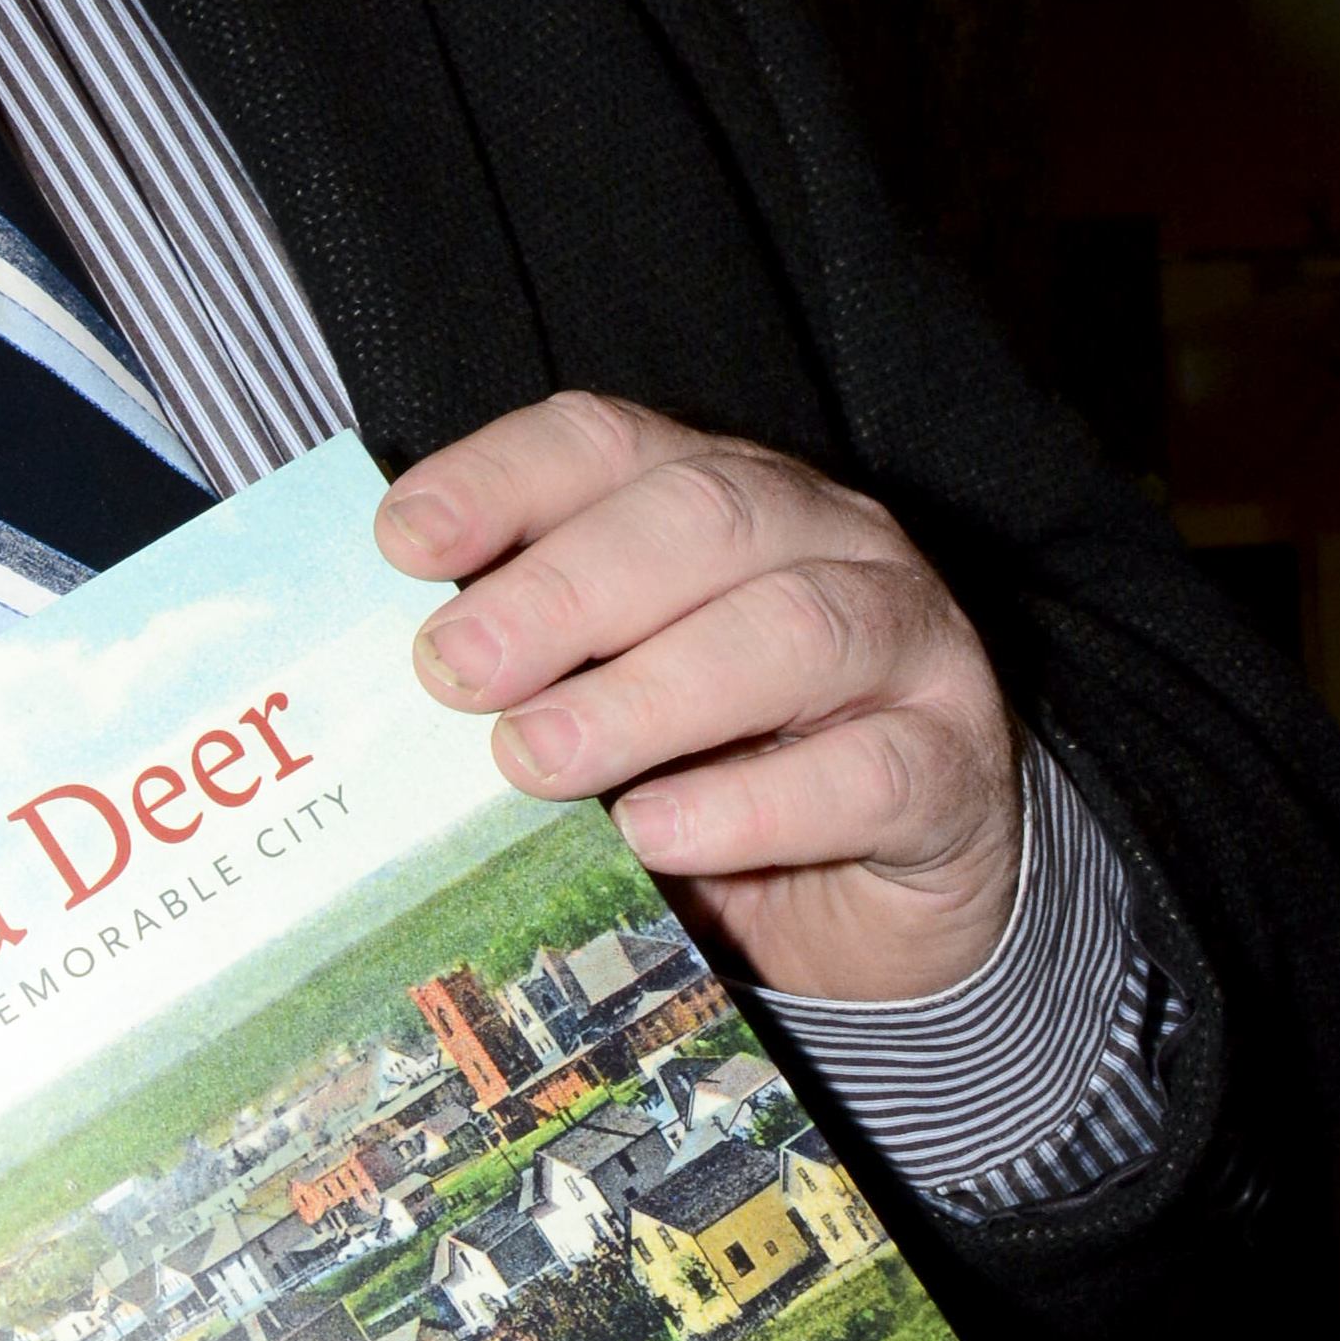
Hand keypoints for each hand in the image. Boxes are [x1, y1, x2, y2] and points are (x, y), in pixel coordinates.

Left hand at [376, 393, 1022, 1003]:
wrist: (890, 896)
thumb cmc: (718, 779)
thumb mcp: (607, 710)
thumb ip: (526, 678)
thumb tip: (388, 688)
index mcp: (721, 500)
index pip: (608, 444)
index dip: (502, 478)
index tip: (401, 543)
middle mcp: (824, 541)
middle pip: (698, 519)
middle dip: (561, 590)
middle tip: (455, 671)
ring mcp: (908, 644)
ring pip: (792, 627)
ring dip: (646, 693)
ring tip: (535, 760)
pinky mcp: (951, 768)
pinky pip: (868, 770)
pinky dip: (752, 803)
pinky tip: (655, 832)